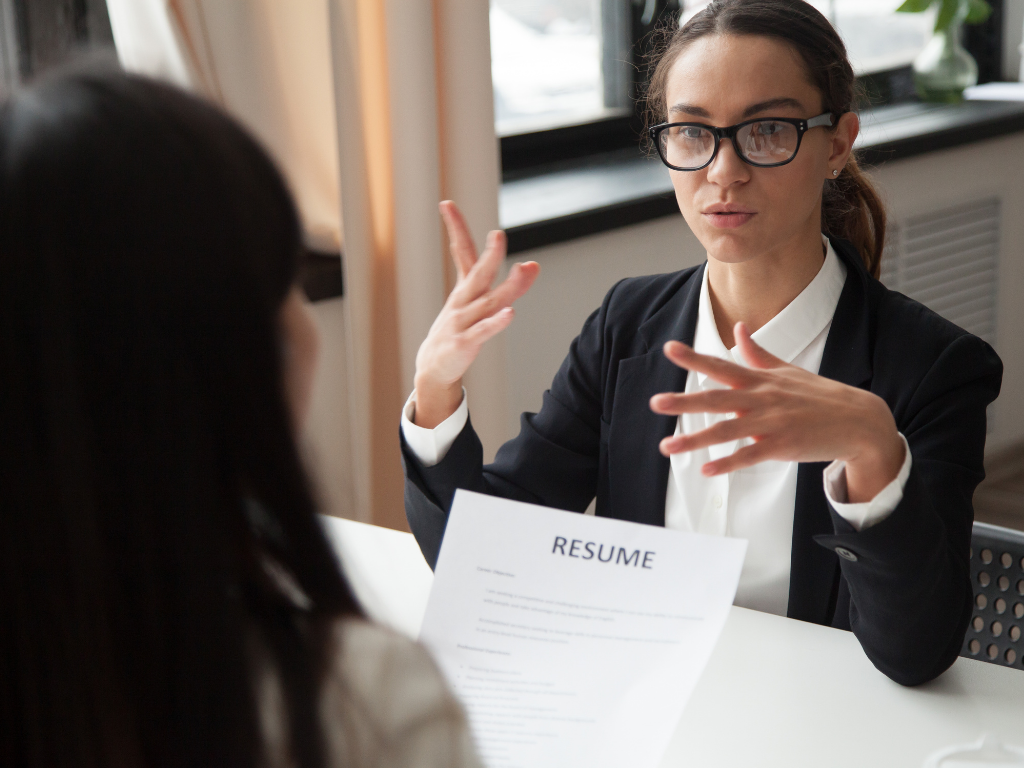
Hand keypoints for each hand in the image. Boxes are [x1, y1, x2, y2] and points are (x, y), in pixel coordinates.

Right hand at [413, 201, 539, 427]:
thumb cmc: (457, 331)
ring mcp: (462, 322)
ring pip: (487, 301)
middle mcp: (462, 301)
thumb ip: (504, 284)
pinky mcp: (464, 343)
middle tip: (498, 235)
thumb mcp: (476, 304)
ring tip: (524, 269)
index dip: (455, 228)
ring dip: (507, 286)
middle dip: (490, 255)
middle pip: (478, 274)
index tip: (446, 204)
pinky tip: (510, 314)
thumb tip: (531, 264)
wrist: (434, 367)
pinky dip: (496, 323)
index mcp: (464, 289)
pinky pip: (483, 331)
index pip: (460, 252)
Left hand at [649, 322, 904, 502]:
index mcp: (760, 380)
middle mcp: (762, 399)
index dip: (694, 358)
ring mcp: (771, 423)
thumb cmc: (820, 395)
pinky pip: (749, 456)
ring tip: (667, 446)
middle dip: (684, 401)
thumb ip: (757, 353)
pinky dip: (728, 463)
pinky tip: (706, 470)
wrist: (858, 421)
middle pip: (717, 398)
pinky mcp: (782, 446)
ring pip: (727, 430)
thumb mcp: (787, 370)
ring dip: (695, 439)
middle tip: (655, 402)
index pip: (721, 365)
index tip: (669, 349)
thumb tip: (739, 329)